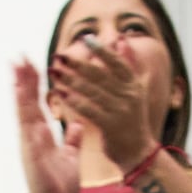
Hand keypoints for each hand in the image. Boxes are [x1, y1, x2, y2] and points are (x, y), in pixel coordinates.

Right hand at [9, 58, 80, 192]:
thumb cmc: (59, 184)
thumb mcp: (70, 156)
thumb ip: (73, 140)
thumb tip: (79, 124)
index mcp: (41, 134)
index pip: (36, 102)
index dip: (33, 83)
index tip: (31, 62)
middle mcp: (32, 136)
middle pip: (26, 102)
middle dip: (23, 79)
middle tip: (18, 56)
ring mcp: (30, 146)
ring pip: (24, 113)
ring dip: (20, 93)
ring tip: (16, 72)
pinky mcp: (33, 158)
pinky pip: (30, 135)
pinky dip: (27, 120)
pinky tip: (25, 103)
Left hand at [45, 34, 158, 169]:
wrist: (138, 153)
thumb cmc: (132, 120)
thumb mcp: (135, 90)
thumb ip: (129, 65)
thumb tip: (121, 39)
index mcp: (134, 85)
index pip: (117, 63)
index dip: (101, 50)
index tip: (85, 39)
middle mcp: (129, 96)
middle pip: (100, 75)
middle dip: (78, 64)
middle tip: (59, 56)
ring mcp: (121, 111)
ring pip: (92, 91)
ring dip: (70, 80)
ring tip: (54, 72)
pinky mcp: (111, 126)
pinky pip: (89, 110)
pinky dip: (74, 101)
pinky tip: (60, 94)